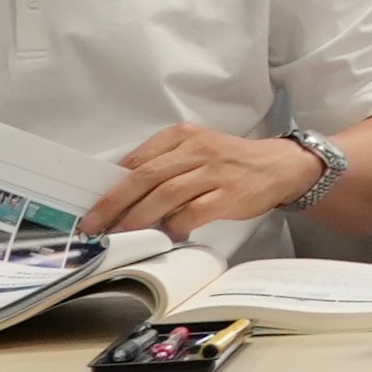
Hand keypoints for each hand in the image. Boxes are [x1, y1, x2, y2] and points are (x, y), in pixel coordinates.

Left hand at [92, 126, 313, 236]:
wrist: (279, 166)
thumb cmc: (230, 161)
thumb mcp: (196, 150)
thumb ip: (165, 165)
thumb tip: (126, 197)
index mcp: (183, 136)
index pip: (137, 160)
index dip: (111, 186)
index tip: (92, 207)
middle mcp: (197, 150)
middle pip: (145, 177)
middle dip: (114, 203)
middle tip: (93, 225)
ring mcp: (214, 173)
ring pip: (165, 195)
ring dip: (138, 217)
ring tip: (122, 234)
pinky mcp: (229, 195)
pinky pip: (193, 213)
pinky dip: (175, 226)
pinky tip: (167, 236)